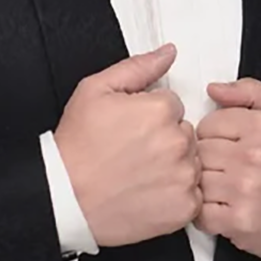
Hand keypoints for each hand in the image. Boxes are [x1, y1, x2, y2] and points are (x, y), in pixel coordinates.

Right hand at [54, 43, 201, 247]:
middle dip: (164, 139)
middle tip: (133, 152)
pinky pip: (193, 194)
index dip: (150, 115)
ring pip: (190, 162)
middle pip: (184, 131)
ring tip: (140, 174)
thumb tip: (168, 53)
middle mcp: (177, 142)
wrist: (67, 198)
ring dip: (173, 166)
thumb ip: (138, 67)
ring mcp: (183, 177)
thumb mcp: (96, 90)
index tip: (131, 129)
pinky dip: (176, 196)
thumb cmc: (78, 148)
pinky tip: (149, 193)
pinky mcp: (184, 208)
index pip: (172, 103)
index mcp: (160, 110)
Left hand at [195, 78, 260, 260]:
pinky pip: (201, 212)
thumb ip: (251, 91)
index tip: (227, 145)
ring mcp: (244, 190)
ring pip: (197, 179)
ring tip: (224, 187)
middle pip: (200, 151)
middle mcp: (252, 156)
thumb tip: (214, 89)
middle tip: (226, 167)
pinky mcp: (239, 221)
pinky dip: (206, 213)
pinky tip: (223, 207)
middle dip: (209, 159)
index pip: (209, 122)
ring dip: (206, 185)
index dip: (215, 134)